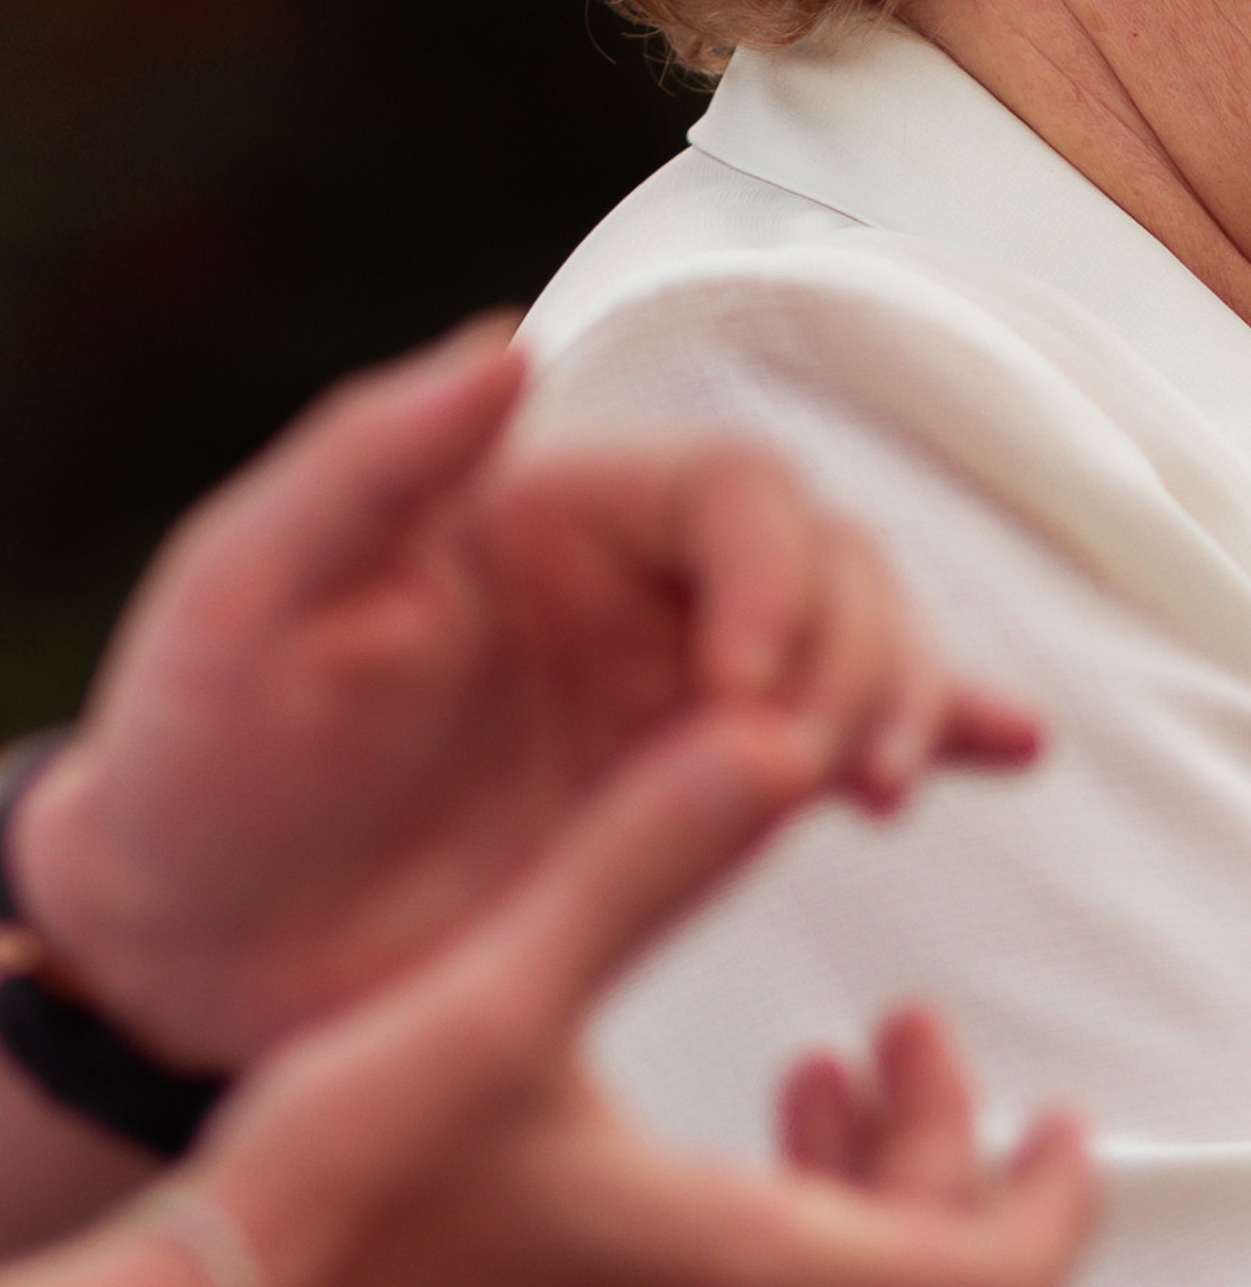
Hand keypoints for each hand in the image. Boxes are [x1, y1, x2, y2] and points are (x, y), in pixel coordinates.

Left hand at [9, 322, 1038, 1067]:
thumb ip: (371, 460)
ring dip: (908, 703)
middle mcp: (635, 587)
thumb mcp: (246, 592)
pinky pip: (846, 740)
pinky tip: (1013, 749)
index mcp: (548, 512)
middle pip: (833, 563)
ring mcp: (679, 695)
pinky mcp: (699, 801)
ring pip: (863, 649)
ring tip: (877, 794)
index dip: (771, 581)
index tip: (734, 702)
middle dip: (861, 657)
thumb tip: (513, 340)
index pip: (737, 493)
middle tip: (816, 778)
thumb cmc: (202, 752)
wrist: (200, 946)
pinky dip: (946, 731)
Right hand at [178, 702, 1093, 1286]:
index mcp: (752, 1286)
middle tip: (899, 1039)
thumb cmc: (338, 1204)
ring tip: (808, 1081)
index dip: (1058, 1200)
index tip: (1062, 1113)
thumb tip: (773, 732)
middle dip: (936, 1154)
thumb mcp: (503, 996)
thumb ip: (646, 861)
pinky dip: (754, 1252)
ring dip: (844, 1198)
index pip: (999, 1283)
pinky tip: (656, 1168)